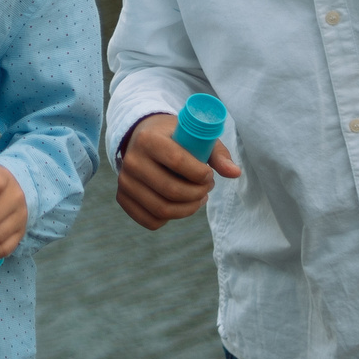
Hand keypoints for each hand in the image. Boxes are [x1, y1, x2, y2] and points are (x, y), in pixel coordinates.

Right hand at [115, 114, 240, 230]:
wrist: (142, 138)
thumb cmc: (175, 137)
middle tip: (206, 187)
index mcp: (148, 139)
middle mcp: (131, 161)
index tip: (209, 174)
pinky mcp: (123, 198)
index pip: (177, 162)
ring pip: (162, 210)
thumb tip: (235, 173)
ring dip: (188, 209)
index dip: (200, 174)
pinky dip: (171, 219)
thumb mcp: (195, 137)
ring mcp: (124, 182)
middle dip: (197, 193)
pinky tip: (180, 206)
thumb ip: (217, 154)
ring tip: (198, 197)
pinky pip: (151, 221)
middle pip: (171, 191)